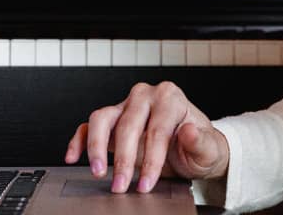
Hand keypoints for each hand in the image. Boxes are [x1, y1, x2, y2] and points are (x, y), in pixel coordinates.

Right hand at [63, 81, 229, 192]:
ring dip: (97, 146)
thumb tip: (188, 132)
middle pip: (128, 125)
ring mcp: (125, 106)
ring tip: (98, 171)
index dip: (151, 159)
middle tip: (121, 186)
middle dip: (123, 159)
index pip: (156, 129)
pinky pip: (89, 126)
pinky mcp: (112, 119)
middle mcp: (145, 96)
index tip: (147, 182)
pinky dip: (80, 140)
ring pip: (102, 118)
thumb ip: (201, 141)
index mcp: (170, 98)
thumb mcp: (209, 149)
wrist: (193, 149)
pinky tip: (74, 156)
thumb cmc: (199, 147)